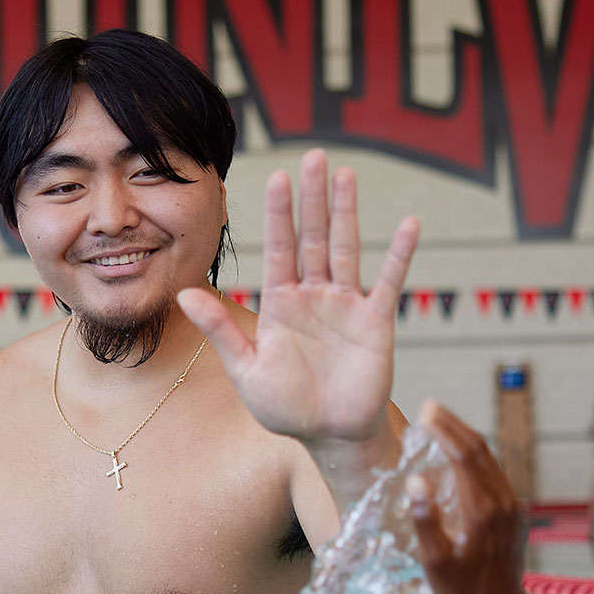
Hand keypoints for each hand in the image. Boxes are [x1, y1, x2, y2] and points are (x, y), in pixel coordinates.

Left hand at [178, 149, 418, 446]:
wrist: (329, 436)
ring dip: (346, 212)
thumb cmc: (286, 407)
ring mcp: (346, 305)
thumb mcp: (246, 369)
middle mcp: (313, 295)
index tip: (277, 177)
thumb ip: (221, 330)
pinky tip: (410, 225)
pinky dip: (399, 255)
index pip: (279, 248)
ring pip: (345, 248)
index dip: (279, 214)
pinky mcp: (375, 321)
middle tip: (314, 157)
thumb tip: (183, 294)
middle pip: (312, 237)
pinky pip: (388, 282)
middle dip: (312, 198)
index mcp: (280, 303)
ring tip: (346, 175)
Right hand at [407, 400, 528, 593]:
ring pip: (490, 459)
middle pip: (479, 450)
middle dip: (454, 425)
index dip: (444, 431)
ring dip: (465, 437)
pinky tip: (460, 455)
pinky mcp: (515, 512)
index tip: (424, 413)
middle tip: (430, 407)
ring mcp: (512, 506)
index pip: (463, 456)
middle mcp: (502, 501)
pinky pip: (495, 473)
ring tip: (441, 423)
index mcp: (481, 509)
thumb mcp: (434, 561)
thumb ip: (424, 519)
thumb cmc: (461, 591)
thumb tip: (416, 480)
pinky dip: (475, 456)